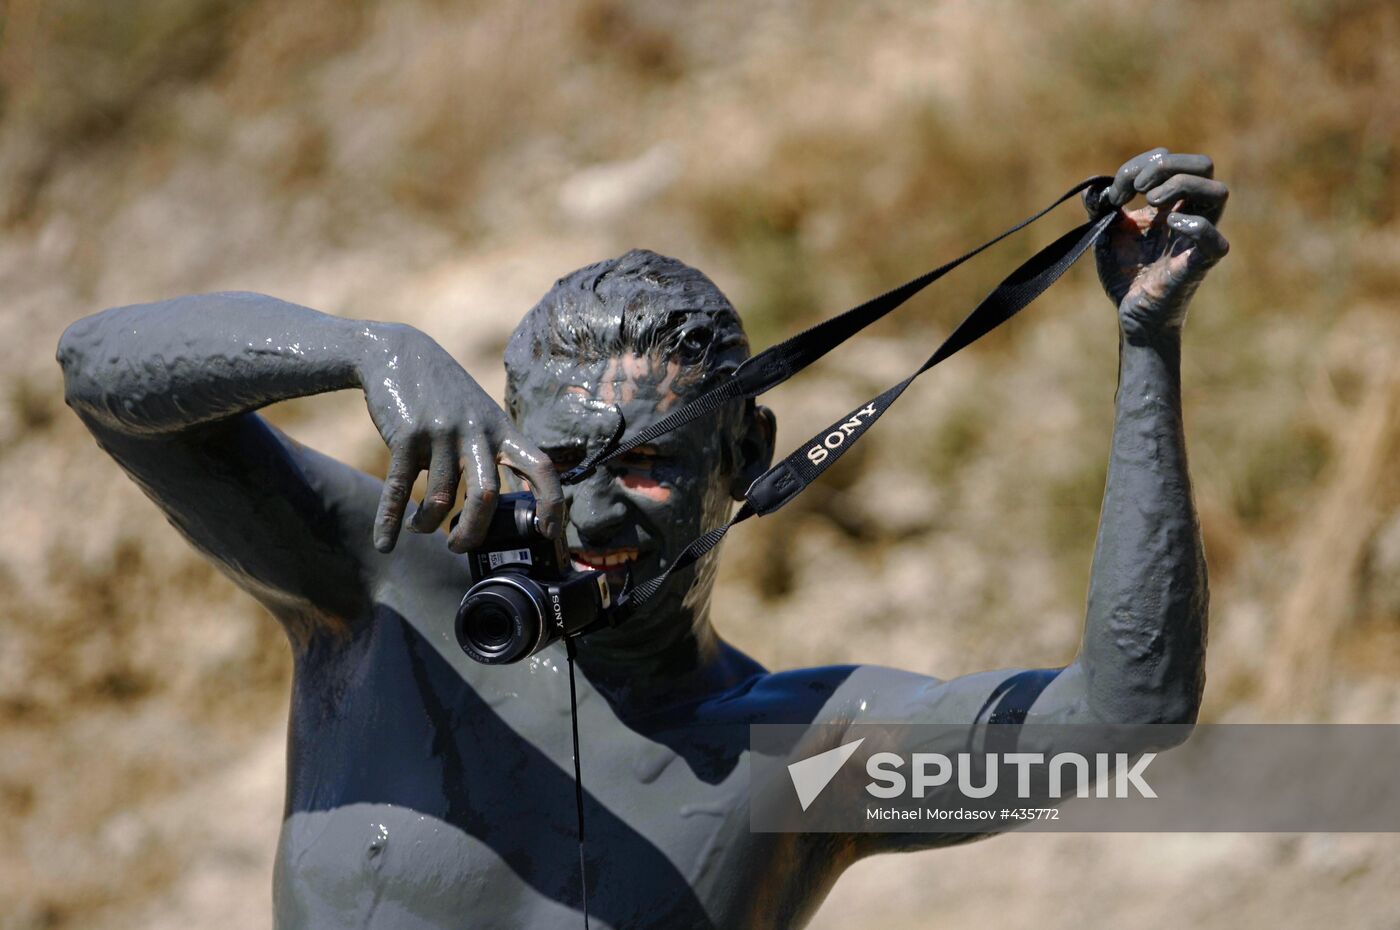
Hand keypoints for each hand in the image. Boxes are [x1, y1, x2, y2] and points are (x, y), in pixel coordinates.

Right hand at [358, 324, 563, 552]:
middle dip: (473, 532)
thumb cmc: (444, 393)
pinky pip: (400, 489)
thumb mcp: (480, 414)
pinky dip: (390, 521)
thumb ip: (493, 449)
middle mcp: (476, 432)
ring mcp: (441, 433)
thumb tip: (494, 505)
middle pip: (486, 496)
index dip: (551, 503)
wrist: (398, 353)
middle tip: (458, 547)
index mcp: (502, 430)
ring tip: (418, 527)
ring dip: (427, 524)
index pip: (541, 467)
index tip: (549, 532)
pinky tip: (385, 542)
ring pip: (442, 498)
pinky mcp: (407, 436)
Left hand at [1085, 147, 1228, 341]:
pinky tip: (1168, 226)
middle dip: (1167, 165)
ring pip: (1218, 191)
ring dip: (1181, 185)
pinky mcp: (1199, 264)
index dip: (1140, 166)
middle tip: (1138, 189)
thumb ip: (1102, 208)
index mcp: (1171, 203)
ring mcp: (1197, 238)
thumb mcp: (1108, 234)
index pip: (1171, 161)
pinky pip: (1215, 239)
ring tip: (1150, 201)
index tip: (1114, 193)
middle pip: (1203, 165)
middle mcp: (1190, 214)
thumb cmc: (1125, 274)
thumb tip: (1091, 189)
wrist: (1131, 313)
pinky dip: (1194, 225)